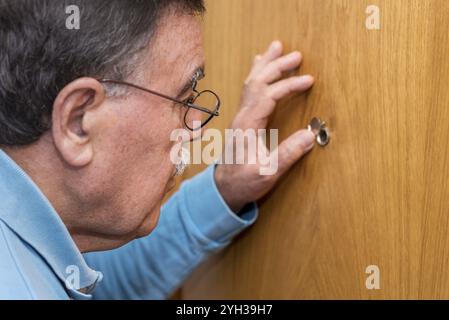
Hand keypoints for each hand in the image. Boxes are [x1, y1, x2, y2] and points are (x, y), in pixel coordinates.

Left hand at [214, 41, 315, 212]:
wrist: (223, 188)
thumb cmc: (243, 182)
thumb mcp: (267, 173)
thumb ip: (288, 154)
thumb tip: (310, 134)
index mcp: (248, 126)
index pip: (268, 96)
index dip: (288, 85)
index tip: (308, 80)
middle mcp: (242, 117)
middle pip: (257, 82)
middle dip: (277, 66)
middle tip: (296, 55)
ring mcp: (240, 117)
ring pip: (251, 83)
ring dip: (265, 65)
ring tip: (275, 47)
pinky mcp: (242, 120)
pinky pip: (249, 90)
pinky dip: (257, 74)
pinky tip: (259, 67)